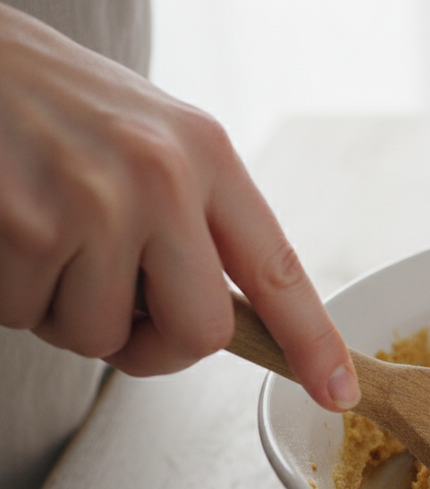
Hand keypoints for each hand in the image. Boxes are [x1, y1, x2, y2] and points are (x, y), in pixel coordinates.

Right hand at [0, 5, 358, 410]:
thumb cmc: (48, 99)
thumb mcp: (149, 136)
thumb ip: (193, 215)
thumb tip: (214, 314)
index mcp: (205, 154)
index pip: (277, 268)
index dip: (312, 340)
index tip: (337, 389)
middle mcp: (163, 178)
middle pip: (200, 333)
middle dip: (155, 347)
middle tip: (117, 315)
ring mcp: (93, 204)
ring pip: (99, 335)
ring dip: (63, 311)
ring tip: (41, 237)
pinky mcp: (26, 229)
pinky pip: (27, 316)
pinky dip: (11, 294)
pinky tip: (6, 232)